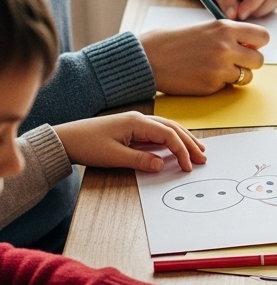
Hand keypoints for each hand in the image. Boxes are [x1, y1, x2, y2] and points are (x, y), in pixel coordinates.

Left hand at [53, 112, 204, 172]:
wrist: (64, 139)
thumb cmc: (86, 145)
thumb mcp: (113, 156)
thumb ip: (140, 160)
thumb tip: (161, 165)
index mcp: (137, 123)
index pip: (168, 135)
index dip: (182, 151)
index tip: (189, 166)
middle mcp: (140, 119)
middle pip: (173, 129)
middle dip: (190, 143)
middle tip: (204, 157)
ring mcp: (136, 122)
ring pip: (168, 128)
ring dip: (184, 138)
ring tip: (198, 149)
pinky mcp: (131, 128)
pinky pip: (158, 131)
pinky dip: (172, 138)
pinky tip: (176, 145)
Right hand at [140, 20, 268, 94]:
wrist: (146, 58)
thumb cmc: (172, 41)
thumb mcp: (204, 28)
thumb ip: (228, 35)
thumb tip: (250, 44)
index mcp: (225, 28)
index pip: (263, 36)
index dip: (256, 43)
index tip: (247, 46)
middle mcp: (226, 48)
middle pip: (259, 60)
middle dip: (248, 62)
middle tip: (233, 61)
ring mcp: (220, 69)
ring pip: (246, 77)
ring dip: (236, 75)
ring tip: (216, 69)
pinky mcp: (211, 86)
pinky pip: (227, 87)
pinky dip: (219, 83)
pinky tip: (202, 75)